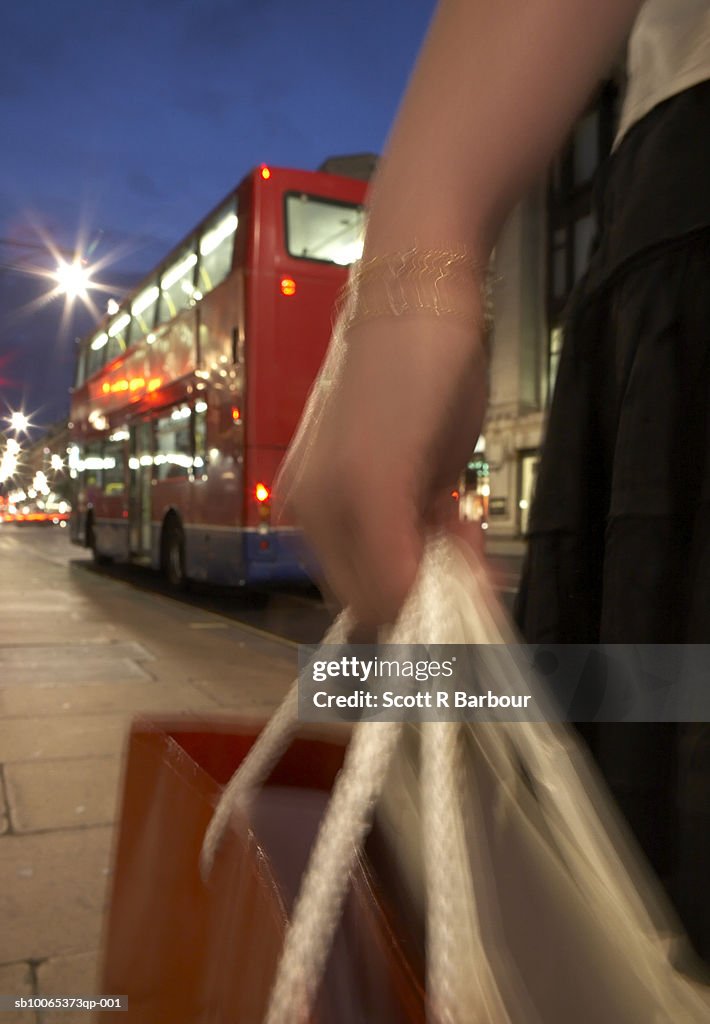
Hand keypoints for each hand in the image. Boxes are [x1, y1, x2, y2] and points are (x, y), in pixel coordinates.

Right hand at [276, 309, 487, 627]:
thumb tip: (408, 612)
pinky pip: (392, 533)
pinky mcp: (363, 474)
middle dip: (431, 585)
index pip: (371, 600)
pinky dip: (426, 536)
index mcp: (321, 512)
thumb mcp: (410, 471)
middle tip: (476, 558)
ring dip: (434, 561)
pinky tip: (448, 512)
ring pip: (390, 564)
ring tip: (462, 527)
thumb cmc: (419, 368)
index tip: (477, 593)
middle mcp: (321, 509)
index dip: (426, 606)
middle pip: (378, 587)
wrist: (418, 294)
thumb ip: (397, 553)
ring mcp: (339, 490)